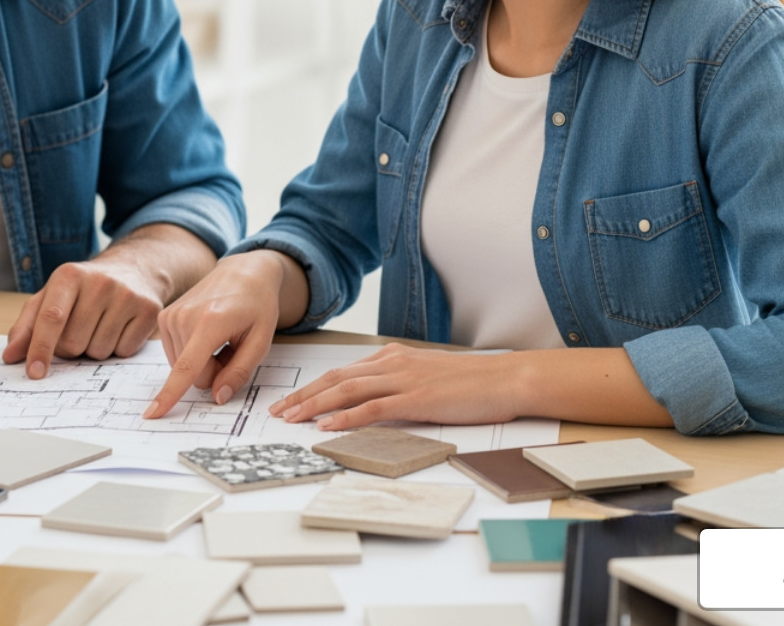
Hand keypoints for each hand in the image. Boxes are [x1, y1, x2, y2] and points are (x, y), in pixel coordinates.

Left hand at [1, 254, 166, 378]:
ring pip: (98, 351)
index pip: (51, 318)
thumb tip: (10, 356)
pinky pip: (123, 352)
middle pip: (74, 343)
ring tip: (99, 326)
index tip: (34, 373)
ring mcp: (127, 295)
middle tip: (77, 332)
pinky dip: (117, 348)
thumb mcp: (52, 296)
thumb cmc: (85, 289)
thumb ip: (27, 325)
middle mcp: (99, 282)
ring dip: (93, 349)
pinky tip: (118, 328)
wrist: (134, 269)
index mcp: (69, 275)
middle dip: (70, 349)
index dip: (40, 349)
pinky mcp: (149, 310)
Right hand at [145, 250, 292, 418]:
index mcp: (210, 322)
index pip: (187, 368)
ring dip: (203, 362)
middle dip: (213, 371)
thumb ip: (240, 372)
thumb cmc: (257, 305)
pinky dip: (192, 353)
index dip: (170, 395)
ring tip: (220, 338)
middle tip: (231, 348)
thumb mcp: (261, 341)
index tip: (153, 413)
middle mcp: (183, 317)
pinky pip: (176, 355)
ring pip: (182, 368)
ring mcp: (170, 315)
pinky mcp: (163, 317)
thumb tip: (217, 397)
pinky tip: (207, 335)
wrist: (243, 273)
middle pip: (192, 375)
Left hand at [269, 343, 523, 429]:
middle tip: (278, 411)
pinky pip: (372, 408)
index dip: (313, 387)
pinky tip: (326, 426)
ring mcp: (403, 380)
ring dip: (314, 406)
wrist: (505, 379)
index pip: (342, 372)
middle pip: (335, 379)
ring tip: (291, 419)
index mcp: (393, 357)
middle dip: (303, 396)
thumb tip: (372, 402)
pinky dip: (345, 417)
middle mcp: (392, 363)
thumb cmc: (471, 383)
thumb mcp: (426, 377)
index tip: (291, 402)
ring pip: (346, 391)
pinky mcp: (416, 399)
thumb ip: (398, 384)